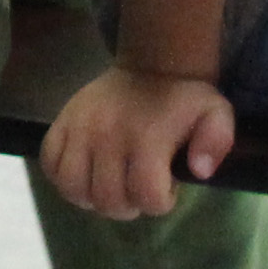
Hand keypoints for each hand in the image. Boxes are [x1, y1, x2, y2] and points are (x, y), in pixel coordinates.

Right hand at [38, 66, 238, 220]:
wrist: (150, 63)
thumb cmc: (183, 99)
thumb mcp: (216, 113)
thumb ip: (217, 141)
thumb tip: (200, 172)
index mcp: (147, 136)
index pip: (146, 195)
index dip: (160, 201)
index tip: (166, 186)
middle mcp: (108, 133)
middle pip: (108, 199)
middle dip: (128, 205)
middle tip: (138, 187)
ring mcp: (80, 127)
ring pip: (74, 188)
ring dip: (93, 197)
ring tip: (111, 185)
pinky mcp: (61, 123)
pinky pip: (50, 164)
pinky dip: (64, 178)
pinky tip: (86, 173)